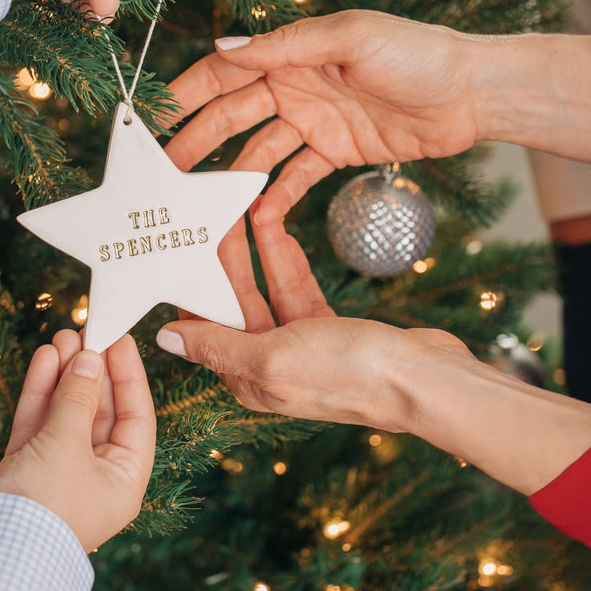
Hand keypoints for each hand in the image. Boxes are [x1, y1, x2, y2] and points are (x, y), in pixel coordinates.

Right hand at [0, 329, 155, 550]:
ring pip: (66, 413)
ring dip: (65, 376)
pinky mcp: (27, 470)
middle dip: (90, 371)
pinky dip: (41, 393)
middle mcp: (96, 477)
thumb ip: (78, 397)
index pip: (136, 417)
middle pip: (100, 411)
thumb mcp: (68, 444)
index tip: (120, 341)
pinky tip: (44, 359)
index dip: (129, 376)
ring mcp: (60, 473)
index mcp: (124, 481)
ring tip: (61, 338)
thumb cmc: (44, 505)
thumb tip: (88, 359)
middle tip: (84, 333)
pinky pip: (40, 423)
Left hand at [155, 220, 590, 494]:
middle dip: (222, 259)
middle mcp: (268, 365)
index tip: (179, 244)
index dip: (189, 285)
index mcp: (245, 377)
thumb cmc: (349, 374)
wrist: (425, 381)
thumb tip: (164, 339)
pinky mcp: (330, 333)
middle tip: (211, 213)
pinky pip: (297, 290)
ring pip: (266, 291)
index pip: (202, 326)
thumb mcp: (272, 355)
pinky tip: (278, 231)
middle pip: (233, 302)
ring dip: (256, 252)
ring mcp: (300, 348)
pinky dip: (287, 261)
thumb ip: (217, 344)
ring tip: (245, 209)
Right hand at [164, 10, 483, 224]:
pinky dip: (276, 195)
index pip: (226, 74)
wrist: (473, 92)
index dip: (187, 94)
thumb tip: (224, 47)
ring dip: (229, 174)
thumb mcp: (350, 39)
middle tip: (164, 173)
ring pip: (259, 150)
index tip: (152, 118)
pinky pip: (296, 176)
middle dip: (196, 142)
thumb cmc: (417, 53)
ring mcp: (315, 121)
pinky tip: (255, 217)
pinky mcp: (337, 152)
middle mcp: (296, 86)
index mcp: (293, 54)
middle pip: (232, 116)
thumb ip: (287, 46)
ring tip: (200, 202)